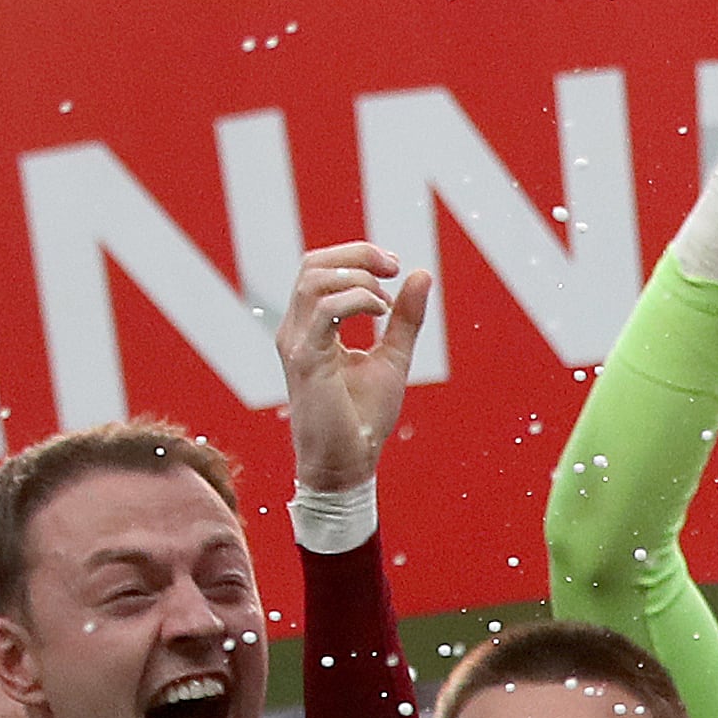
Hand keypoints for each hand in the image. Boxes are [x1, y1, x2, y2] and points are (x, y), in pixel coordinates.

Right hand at [279, 241, 437, 493]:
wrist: (347, 463)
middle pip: (313, 264)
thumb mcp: (392, 357)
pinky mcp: (306, 361)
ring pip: (314, 280)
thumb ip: (405, 318)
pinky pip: (325, 311)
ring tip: (386, 300)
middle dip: (357, 254)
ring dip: (357, 276)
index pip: (319, 268)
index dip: (356, 255)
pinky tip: (380, 312)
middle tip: (394, 267)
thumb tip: (421, 274)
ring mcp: (297, 343)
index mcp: (310, 326)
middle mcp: (296, 330)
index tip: (394, 266)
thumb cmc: (362, 417)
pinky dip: (357, 300)